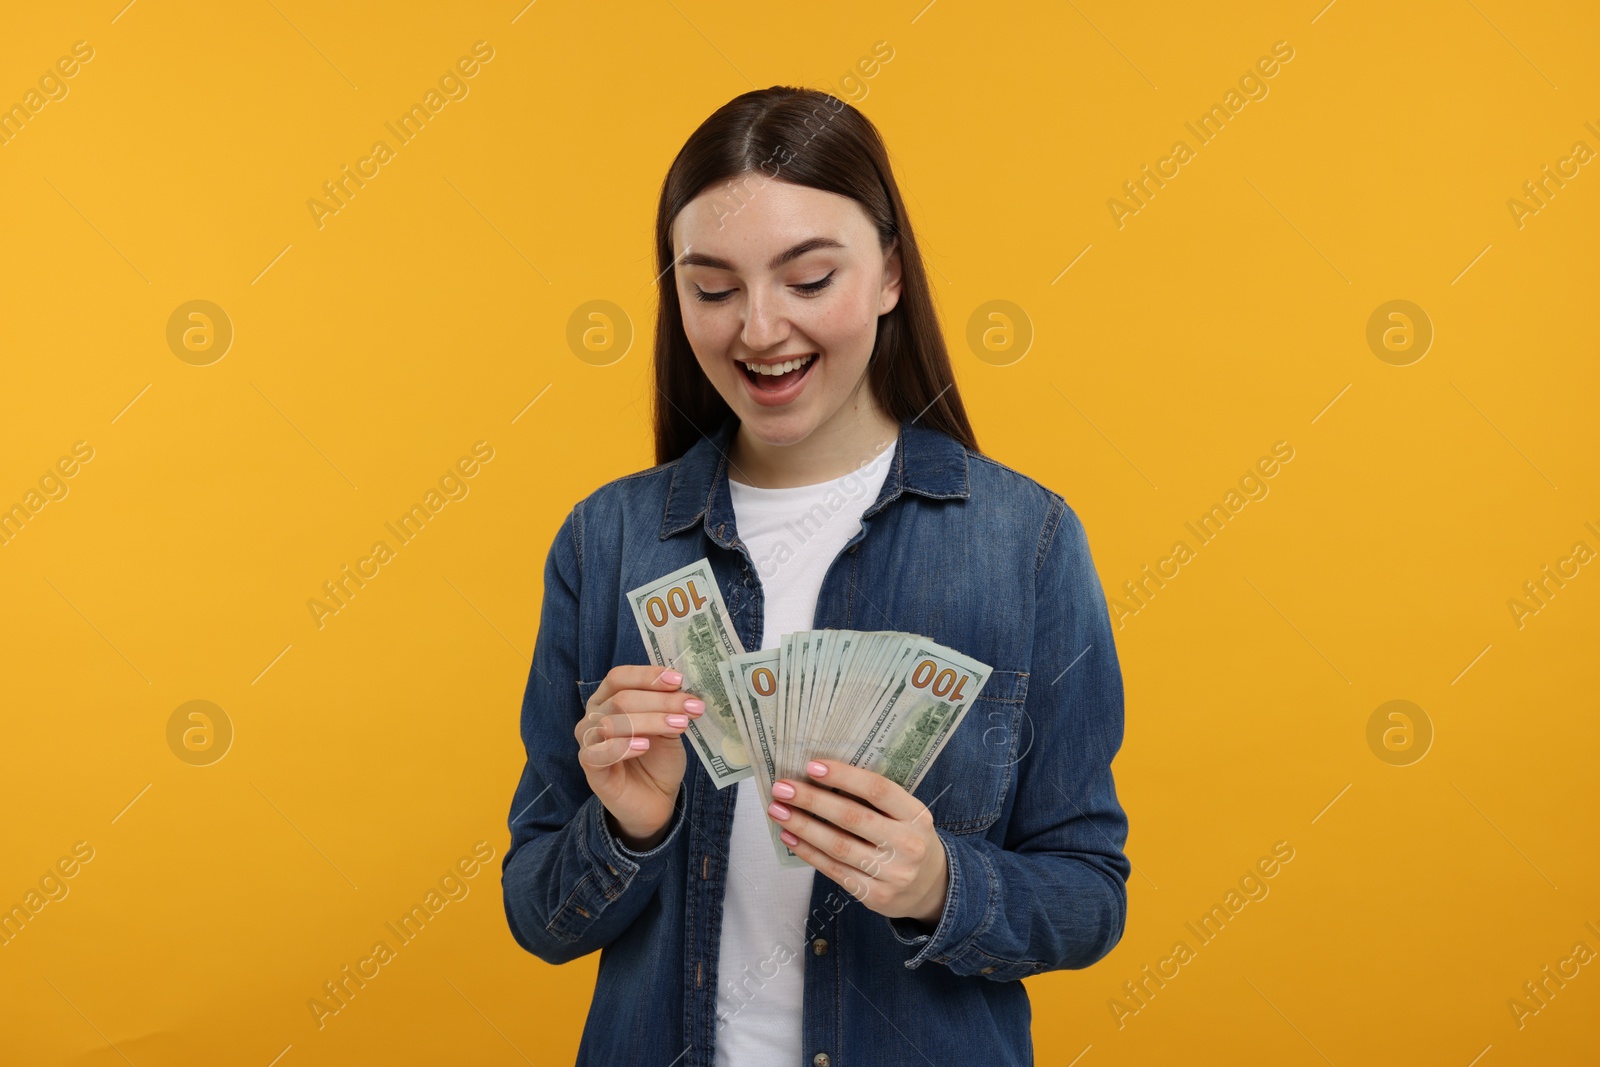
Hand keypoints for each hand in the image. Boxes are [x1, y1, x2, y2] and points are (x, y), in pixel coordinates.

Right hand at [574, 665, 703, 850]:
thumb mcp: (669, 728)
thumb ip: (670, 709)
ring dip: (650, 721)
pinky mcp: (589, 766)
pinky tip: (644, 746)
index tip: (679, 680)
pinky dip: (622, 746)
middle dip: (660, 701)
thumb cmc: (658, 758)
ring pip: (611, 722)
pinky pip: (597, 752)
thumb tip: (684, 690)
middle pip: (621, 698)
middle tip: (691, 708)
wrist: (655, 797)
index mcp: (609, 698)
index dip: (647, 676)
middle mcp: (594, 714)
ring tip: (678, 726)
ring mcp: (588, 740)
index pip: (619, 677)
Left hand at [766, 759, 948, 926]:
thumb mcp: (905, 815)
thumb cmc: (907, 838)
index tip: (811, 766)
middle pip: (852, 817)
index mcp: (916, 815)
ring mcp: (892, 873)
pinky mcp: (875, 896)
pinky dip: (808, 852)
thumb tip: (820, 777)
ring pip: (838, 846)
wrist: (931, 887)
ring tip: (778, 811)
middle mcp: (907, 844)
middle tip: (782, 788)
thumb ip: (873, 799)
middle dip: (812, 800)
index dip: (843, 776)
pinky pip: (834, 870)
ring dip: (803, 826)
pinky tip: (790, 837)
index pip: (877, 789)